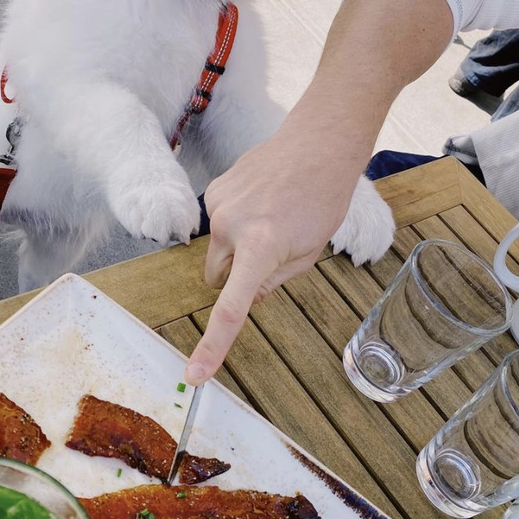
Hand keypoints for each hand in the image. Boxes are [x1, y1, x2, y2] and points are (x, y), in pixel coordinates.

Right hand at [184, 128, 358, 384]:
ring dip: (236, 247)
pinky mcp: (216, 189)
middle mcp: (231, 226)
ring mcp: (219, 205)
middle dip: (235, 276)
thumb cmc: (322, 200)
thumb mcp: (308, 253)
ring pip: (217, 248)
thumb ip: (273, 281)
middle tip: (270, 255)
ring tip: (272, 218)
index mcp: (261, 248)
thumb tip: (247, 297)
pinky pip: (219, 221)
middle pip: (217, 276)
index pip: (230, 307)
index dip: (212, 346)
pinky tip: (263, 201)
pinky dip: (236, 222)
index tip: (196, 374)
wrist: (318, 144)